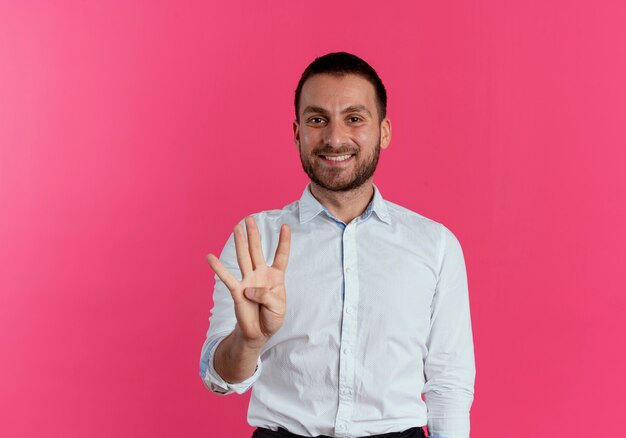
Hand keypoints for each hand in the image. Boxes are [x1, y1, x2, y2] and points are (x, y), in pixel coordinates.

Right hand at [207, 217, 290, 348]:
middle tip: (249, 219)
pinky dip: (218, 268)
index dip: (284, 242)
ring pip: (244, 258)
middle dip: (254, 234)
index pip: (281, 256)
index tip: (285, 226)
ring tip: (236, 227)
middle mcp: (260, 275)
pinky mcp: (238, 291)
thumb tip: (249, 289)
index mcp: (275, 277)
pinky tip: (210, 257)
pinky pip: (227, 278)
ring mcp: (248, 281)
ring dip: (240, 242)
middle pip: (257, 250)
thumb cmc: (271, 317)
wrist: (259, 333)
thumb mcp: (278, 308)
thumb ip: (267, 296)